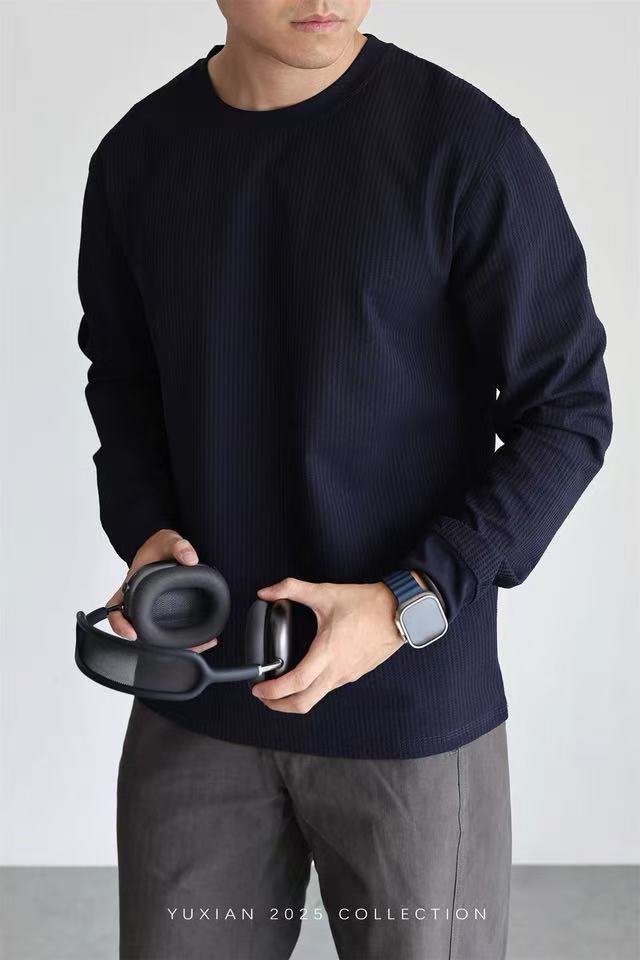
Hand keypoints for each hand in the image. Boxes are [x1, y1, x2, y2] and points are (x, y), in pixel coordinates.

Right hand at [105, 529, 218, 653]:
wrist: (169, 548)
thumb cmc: (160, 546)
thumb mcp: (168, 541)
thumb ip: (179, 546)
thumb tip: (190, 559)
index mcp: (130, 588)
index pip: (115, 611)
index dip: (120, 625)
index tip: (132, 633)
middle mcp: (138, 603)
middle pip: (137, 631)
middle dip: (151, 644)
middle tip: (173, 649)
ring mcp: (152, 611)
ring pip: (156, 636)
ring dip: (172, 646)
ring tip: (196, 646)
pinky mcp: (169, 613)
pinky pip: (173, 630)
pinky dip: (186, 638)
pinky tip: (206, 639)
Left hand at [251, 578, 403, 712]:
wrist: (399, 611)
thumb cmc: (366, 604)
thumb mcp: (325, 592)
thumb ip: (291, 589)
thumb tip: (267, 591)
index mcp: (328, 652)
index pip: (296, 683)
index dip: (273, 691)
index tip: (258, 688)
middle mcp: (337, 670)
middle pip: (303, 703)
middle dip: (278, 705)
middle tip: (264, 697)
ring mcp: (347, 675)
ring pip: (316, 698)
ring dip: (295, 698)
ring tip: (281, 685)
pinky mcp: (355, 674)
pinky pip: (329, 689)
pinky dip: (312, 689)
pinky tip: (306, 675)